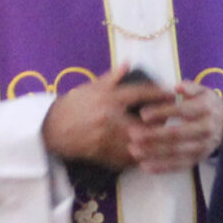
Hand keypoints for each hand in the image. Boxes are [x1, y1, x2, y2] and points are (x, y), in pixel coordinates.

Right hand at [39, 67, 171, 169]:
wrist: (50, 129)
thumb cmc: (72, 106)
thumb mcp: (90, 87)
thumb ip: (111, 78)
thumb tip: (128, 63)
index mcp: (107, 98)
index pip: (139, 93)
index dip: (158, 92)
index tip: (172, 92)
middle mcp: (109, 117)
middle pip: (144, 121)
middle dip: (160, 121)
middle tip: (171, 119)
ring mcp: (106, 138)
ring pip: (138, 142)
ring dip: (152, 141)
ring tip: (162, 138)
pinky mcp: (103, 154)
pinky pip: (126, 158)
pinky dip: (138, 157)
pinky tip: (146, 155)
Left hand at [123, 80, 222, 173]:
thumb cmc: (208, 105)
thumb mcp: (203, 91)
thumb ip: (190, 87)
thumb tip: (178, 87)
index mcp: (206, 109)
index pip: (182, 111)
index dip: (162, 112)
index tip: (143, 114)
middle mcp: (206, 129)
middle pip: (177, 134)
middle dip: (153, 135)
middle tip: (132, 134)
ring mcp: (203, 147)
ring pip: (176, 152)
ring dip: (153, 153)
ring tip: (133, 150)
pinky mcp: (199, 159)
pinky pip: (179, 166)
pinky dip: (162, 168)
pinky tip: (145, 166)